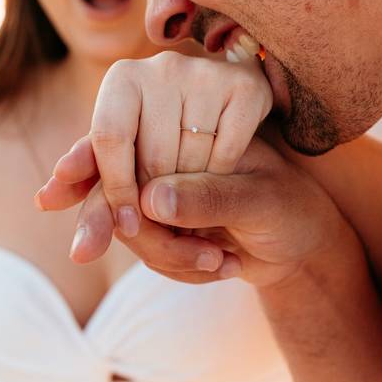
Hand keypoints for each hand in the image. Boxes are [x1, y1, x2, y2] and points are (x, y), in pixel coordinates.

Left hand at [36, 50, 272, 266]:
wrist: (245, 156)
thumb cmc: (169, 162)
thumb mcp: (128, 176)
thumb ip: (91, 194)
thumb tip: (43, 200)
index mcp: (123, 77)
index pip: (108, 138)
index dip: (115, 189)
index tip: (128, 225)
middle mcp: (164, 65)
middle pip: (151, 156)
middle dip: (156, 197)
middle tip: (166, 214)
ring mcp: (208, 72)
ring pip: (191, 159)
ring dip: (191, 195)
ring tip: (192, 200)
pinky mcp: (248, 87)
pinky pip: (228, 153)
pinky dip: (222, 177)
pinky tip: (220, 177)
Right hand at [72, 135, 362, 287]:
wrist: (298, 243)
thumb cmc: (287, 203)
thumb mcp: (261, 198)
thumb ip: (210, 197)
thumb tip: (150, 200)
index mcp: (185, 114)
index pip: (119, 133)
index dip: (96, 166)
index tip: (83, 198)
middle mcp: (161, 144)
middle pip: (111, 186)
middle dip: (133, 228)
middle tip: (95, 248)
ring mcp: (156, 186)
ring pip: (122, 224)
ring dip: (166, 254)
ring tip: (222, 260)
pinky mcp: (159, 222)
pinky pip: (145, 250)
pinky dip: (176, 266)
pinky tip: (220, 265)